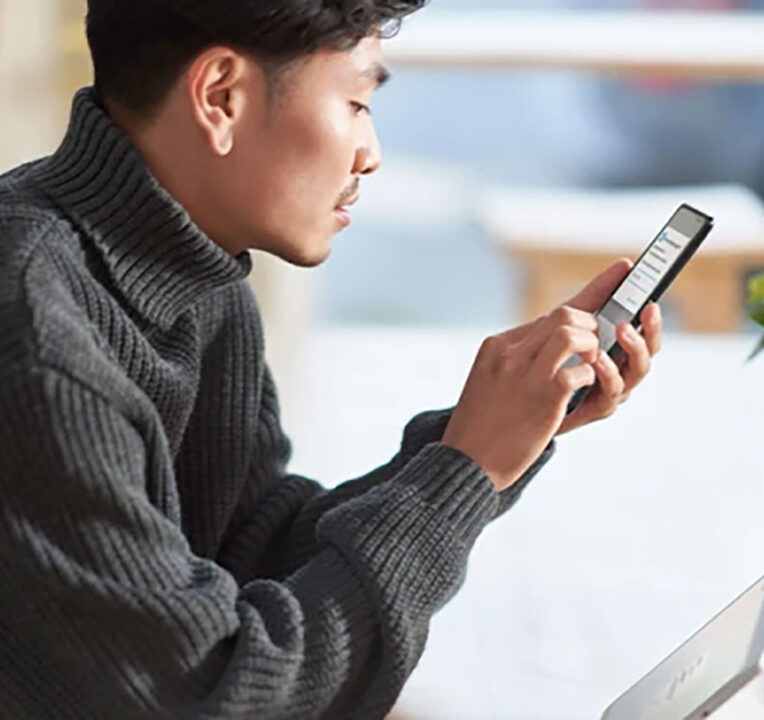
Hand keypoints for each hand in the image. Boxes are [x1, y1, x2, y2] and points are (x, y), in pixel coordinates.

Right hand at [443, 305, 599, 491]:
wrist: (467, 462)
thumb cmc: (480, 426)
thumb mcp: (487, 380)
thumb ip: (513, 360)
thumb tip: (548, 345)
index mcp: (496, 347)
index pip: (544, 318)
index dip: (573, 319)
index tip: (587, 323)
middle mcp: (511, 355)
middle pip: (562, 315)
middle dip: (588, 324)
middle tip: (593, 344)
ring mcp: (527, 374)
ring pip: (571, 334)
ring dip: (591, 344)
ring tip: (591, 361)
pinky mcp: (545, 397)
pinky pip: (580, 371)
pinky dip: (589, 376)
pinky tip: (582, 387)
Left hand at [556, 259, 662, 434]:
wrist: (518, 406)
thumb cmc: (547, 362)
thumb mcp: (569, 324)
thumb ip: (595, 297)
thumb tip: (624, 265)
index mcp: (617, 350)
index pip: (643, 333)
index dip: (652, 318)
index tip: (653, 300)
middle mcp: (618, 371)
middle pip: (647, 353)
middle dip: (650, 331)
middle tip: (645, 310)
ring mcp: (608, 391)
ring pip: (635, 374)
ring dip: (633, 349)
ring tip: (622, 330)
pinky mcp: (591, 409)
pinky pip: (609, 395)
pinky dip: (607, 375)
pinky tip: (598, 359)